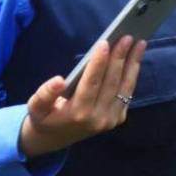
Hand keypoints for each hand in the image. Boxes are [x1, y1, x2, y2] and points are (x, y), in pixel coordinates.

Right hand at [18, 36, 146, 158]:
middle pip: (112, 82)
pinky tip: (135, 57)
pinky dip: (132, 73)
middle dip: (120, 57)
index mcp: (78, 113)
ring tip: (139, 43)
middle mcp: (98, 118)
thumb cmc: (45, 116)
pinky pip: (128, 92)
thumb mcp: (36, 107)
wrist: (55, 139)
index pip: (91, 83)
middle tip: (127, 37)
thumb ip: (45, 94)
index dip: (98, 62)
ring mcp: (111, 119)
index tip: (105, 43)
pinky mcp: (118, 118)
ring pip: (125, 86)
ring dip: (133, 63)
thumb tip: (58, 80)